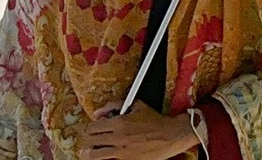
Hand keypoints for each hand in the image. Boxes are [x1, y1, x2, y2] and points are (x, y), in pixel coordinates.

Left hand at [78, 104, 199, 159]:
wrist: (172, 134)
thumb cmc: (156, 120)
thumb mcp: (137, 106)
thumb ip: (115, 105)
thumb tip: (98, 113)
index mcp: (119, 123)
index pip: (91, 127)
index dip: (89, 128)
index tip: (92, 130)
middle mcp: (118, 138)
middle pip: (90, 142)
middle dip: (89, 141)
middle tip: (92, 142)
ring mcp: (122, 152)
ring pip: (93, 155)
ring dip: (90, 153)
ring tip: (92, 152)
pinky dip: (106, 159)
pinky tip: (107, 157)